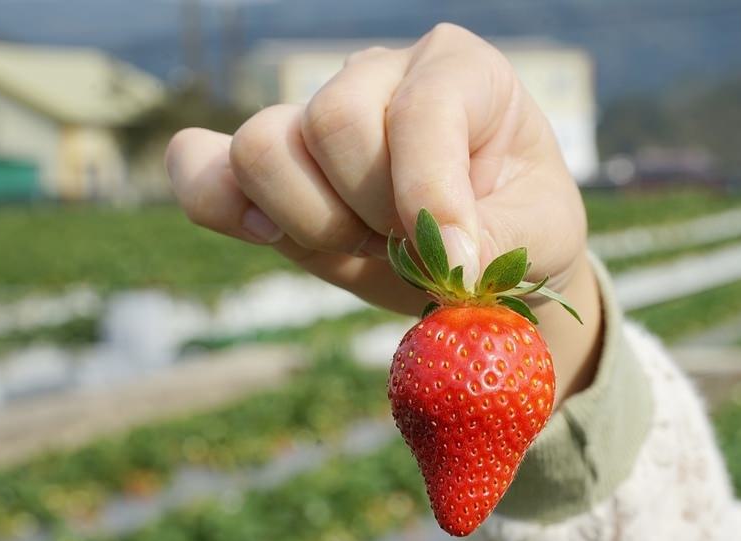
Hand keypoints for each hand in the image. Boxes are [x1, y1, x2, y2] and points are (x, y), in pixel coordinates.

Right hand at [166, 23, 601, 400]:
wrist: (477, 254)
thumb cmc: (518, 225)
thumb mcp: (538, 236)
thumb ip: (498, 243)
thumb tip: (444, 260)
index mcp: (459, 71)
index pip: (421, 112)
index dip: (429, 197)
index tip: (457, 269)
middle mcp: (377, 76)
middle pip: (331, 123)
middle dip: (370, 212)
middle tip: (410, 249)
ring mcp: (313, 114)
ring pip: (264, 150)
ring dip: (314, 223)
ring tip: (363, 245)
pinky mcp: (270, 165)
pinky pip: (202, 169)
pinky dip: (217, 203)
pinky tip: (268, 234)